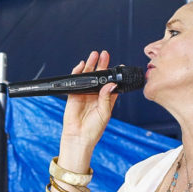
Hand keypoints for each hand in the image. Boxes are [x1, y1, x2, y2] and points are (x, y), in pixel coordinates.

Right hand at [58, 50, 118, 167]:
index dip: (114, 74)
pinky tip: (81, 65)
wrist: (79, 137)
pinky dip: (78, 73)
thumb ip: (107, 98)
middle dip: (102, 65)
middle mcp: (95, 95)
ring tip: (94, 55)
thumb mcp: (104, 113)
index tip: (119, 65)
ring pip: (88, 76)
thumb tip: (110, 84)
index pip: (111, 84)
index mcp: (106, 100)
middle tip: (105, 54)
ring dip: (91, 65)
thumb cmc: (94, 129)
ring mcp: (84, 94)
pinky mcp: (74, 95)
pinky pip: (76, 81)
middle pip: (99, 77)